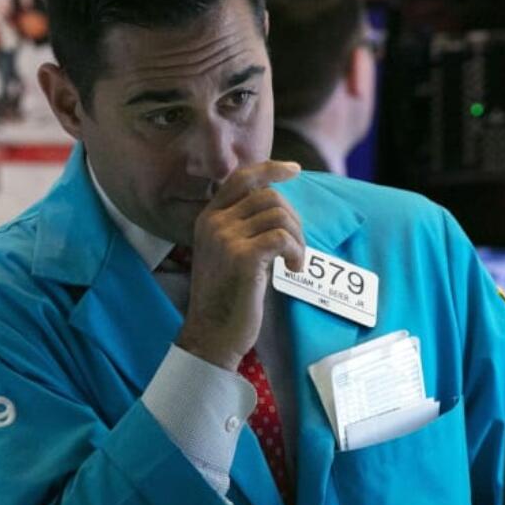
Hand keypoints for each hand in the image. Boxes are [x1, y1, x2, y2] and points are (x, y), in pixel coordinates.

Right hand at [175, 161, 304, 371]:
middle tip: (295, 247)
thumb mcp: (227, 253)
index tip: (294, 171)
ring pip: (279, 216)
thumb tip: (277, 204)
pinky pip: (282, 237)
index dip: (270, 169)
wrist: (211, 335)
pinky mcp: (242, 257)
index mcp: (207, 218)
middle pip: (268, 196)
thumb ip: (243, 227)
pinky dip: (296, 251)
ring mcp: (225, 239)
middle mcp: (213, 223)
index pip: (240, 178)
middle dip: (292, 218)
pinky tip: (293, 269)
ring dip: (297, 238)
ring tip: (294, 262)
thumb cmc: (226, 298)